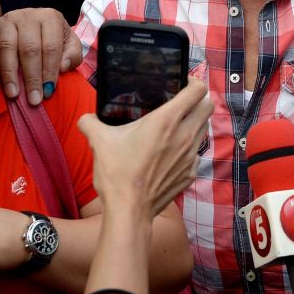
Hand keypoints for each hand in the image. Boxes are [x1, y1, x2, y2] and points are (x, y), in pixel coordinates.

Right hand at [0, 7, 80, 104]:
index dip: (49, 71)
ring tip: (13, 94)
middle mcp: (28, 16)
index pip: (51, 47)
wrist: (34, 24)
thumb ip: (72, 55)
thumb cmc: (53, 38)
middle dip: (31, 77)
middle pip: (29, 48)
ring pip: (6, 47)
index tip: (48, 92)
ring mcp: (8, 20)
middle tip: (33, 99)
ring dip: (9, 73)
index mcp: (50, 18)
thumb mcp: (69, 43)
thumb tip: (63, 67)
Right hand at [77, 78, 213, 214]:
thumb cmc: (117, 174)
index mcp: (166, 121)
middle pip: (208, 107)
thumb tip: (86, 119)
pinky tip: (170, 153)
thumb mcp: (98, 142)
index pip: (198, 91)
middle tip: (181, 103)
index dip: (193, 82)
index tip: (182, 83)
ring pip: (204, 130)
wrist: (129, 210)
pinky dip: (188, 148)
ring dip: (194, 123)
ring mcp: (190, 156)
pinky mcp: (190, 173)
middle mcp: (184, 136)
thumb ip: (90, 123)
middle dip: (198, 101)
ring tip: (175, 127)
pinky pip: (196, 153)